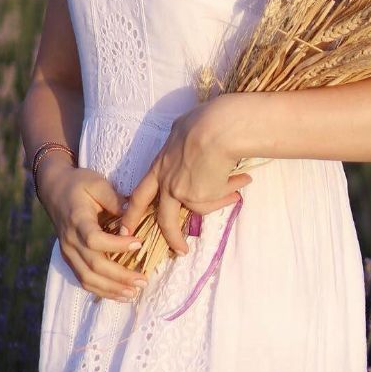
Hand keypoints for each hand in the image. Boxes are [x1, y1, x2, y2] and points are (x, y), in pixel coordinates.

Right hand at [36, 154, 148, 302]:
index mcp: (77, 221)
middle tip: (143, 280)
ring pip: (87, 278)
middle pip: (93, 266)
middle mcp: (70, 241)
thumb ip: (113, 198)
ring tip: (134, 293)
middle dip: (120, 276)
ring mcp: (68, 252)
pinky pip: (83, 279)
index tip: (139, 243)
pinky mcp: (70, 258)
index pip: (95, 240)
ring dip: (111, 289)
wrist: (54, 189)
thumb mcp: (97, 183)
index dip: (117, 245)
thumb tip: (131, 214)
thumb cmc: (79, 184)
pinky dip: (101, 289)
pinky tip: (119, 294)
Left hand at [121, 95, 251, 256]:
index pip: (142, 193)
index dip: (134, 211)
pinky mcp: (204, 196)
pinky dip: (232, 189)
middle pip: (164, 217)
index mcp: (159, 165)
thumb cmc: (201, 121)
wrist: (215, 131)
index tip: (126, 227)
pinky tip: (244, 180)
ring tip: (235, 194)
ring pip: (200, 207)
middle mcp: (168, 183)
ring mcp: (185, 192)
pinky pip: (220, 196)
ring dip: (221, 199)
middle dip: (170, 235)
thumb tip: (184, 136)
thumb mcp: (181, 127)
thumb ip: (179, 138)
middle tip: (177, 251)